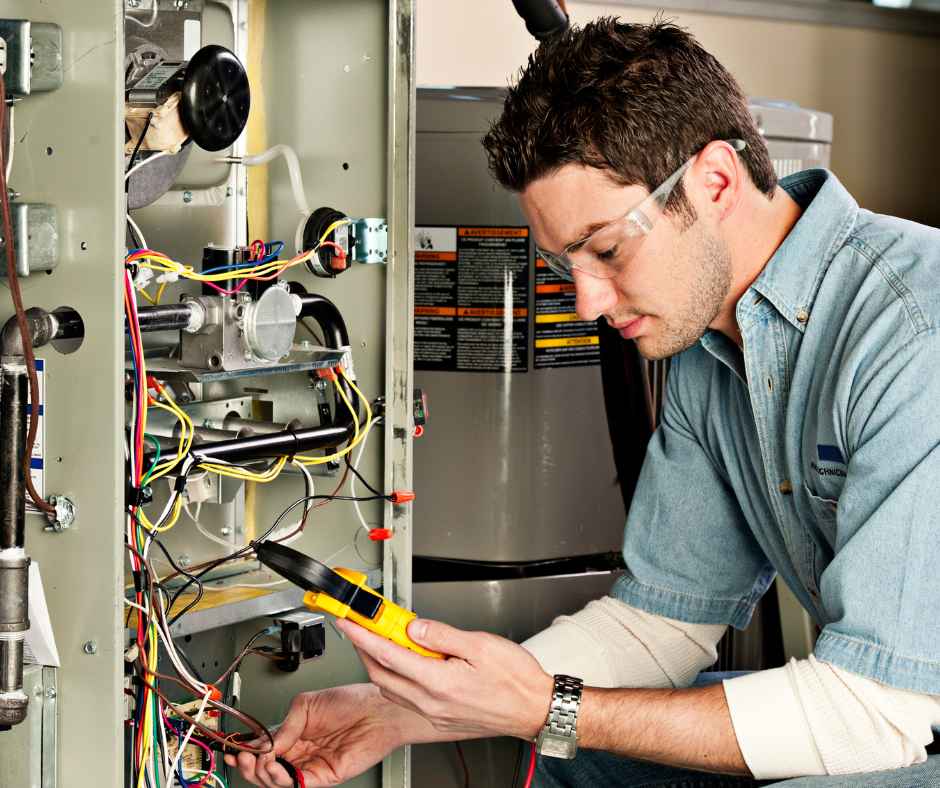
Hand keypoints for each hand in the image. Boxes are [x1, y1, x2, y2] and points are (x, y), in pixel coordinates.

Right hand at [224, 683, 423, 786]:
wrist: (377, 710)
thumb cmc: (351, 700)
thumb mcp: (307, 704)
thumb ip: (284, 725)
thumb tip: (266, 743)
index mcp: (295, 732)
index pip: (265, 748)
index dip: (247, 751)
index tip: (234, 750)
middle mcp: (301, 750)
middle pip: (267, 768)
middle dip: (250, 765)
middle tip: (243, 758)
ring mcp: (311, 764)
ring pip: (278, 780)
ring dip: (262, 773)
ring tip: (260, 761)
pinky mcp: (323, 776)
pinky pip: (297, 785)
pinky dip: (282, 780)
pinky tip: (276, 767)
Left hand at [336, 617, 553, 740]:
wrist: (535, 709)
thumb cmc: (516, 680)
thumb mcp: (481, 644)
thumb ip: (442, 634)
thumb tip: (413, 627)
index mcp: (438, 683)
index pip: (387, 654)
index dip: (363, 634)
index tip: (348, 620)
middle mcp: (432, 703)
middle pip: (381, 674)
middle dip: (364, 649)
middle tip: (360, 626)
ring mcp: (435, 713)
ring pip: (391, 688)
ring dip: (379, 664)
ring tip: (382, 639)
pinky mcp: (441, 718)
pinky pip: (406, 697)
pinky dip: (396, 677)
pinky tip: (406, 662)